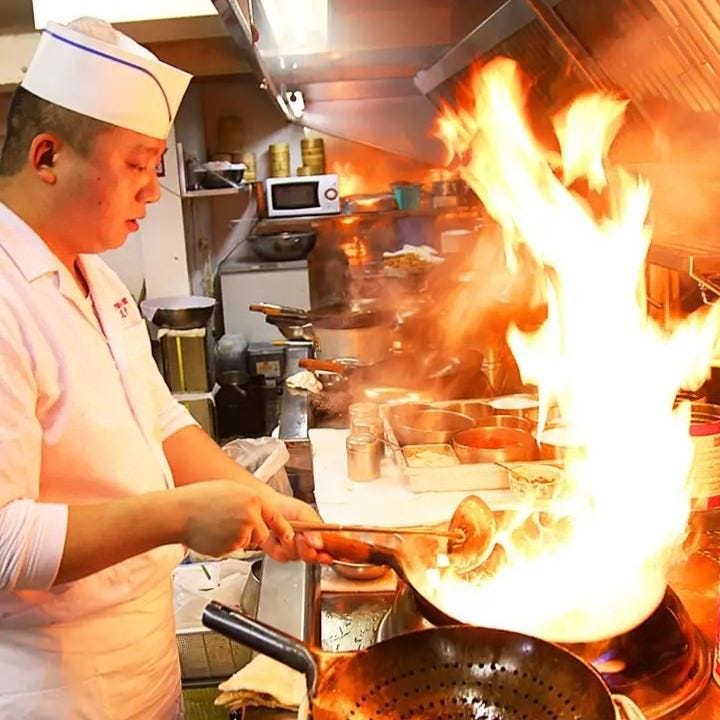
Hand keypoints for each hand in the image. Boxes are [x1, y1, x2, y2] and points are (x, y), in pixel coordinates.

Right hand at [172, 481, 329, 562]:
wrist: (178, 512)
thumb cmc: (201, 499)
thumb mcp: (232, 491)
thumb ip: (252, 504)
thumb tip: (263, 515)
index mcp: (254, 500)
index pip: (279, 519)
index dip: (285, 531)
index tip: (292, 538)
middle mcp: (252, 516)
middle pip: (265, 535)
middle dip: (258, 536)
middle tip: (236, 527)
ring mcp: (242, 532)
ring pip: (250, 543)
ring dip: (239, 539)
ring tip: (219, 526)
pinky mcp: (231, 546)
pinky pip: (236, 549)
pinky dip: (227, 544)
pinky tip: (214, 533)